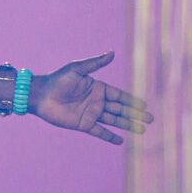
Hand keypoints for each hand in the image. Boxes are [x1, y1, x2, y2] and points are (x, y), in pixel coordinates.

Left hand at [30, 51, 152, 144]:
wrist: (41, 94)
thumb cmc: (57, 79)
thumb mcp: (78, 69)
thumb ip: (96, 63)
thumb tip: (112, 52)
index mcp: (98, 88)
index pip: (120, 95)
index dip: (133, 101)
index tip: (145, 106)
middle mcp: (97, 101)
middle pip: (120, 109)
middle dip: (135, 114)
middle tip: (151, 120)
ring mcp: (91, 113)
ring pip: (113, 120)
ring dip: (127, 125)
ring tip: (142, 130)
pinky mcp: (83, 124)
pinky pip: (99, 131)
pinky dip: (110, 136)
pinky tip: (121, 140)